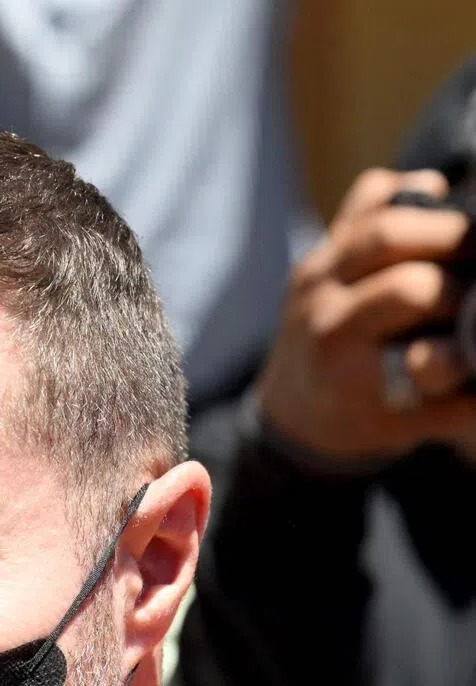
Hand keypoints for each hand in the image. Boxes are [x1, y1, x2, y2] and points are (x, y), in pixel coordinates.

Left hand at [257, 168, 475, 463]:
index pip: (412, 290)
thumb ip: (456, 388)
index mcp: (340, 349)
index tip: (470, 317)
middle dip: (454, 241)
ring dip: (438, 218)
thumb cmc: (372, 416)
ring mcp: (316, 271)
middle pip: (392, 238)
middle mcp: (320, 303)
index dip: (458, 295)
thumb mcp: (419, 418)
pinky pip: (369, 196)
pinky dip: (409, 194)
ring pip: (381, 212)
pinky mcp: (322, 249)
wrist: (298, 413)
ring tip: (470, 244)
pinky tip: (435, 222)